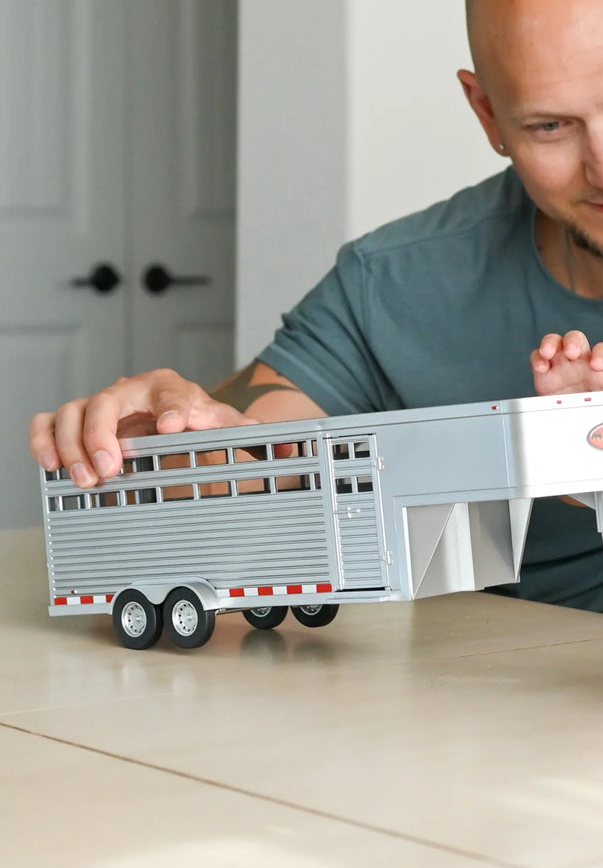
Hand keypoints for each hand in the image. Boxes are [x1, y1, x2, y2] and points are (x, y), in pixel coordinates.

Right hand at [29, 369, 253, 487]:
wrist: (171, 411)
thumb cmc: (195, 418)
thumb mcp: (223, 424)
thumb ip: (250, 435)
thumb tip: (292, 449)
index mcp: (173, 389)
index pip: (174, 394)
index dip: (174, 409)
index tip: (175, 428)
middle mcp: (132, 392)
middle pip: (109, 401)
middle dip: (107, 433)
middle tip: (113, 468)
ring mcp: (100, 404)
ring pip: (74, 411)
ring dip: (74, 445)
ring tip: (89, 478)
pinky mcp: (75, 419)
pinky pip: (48, 420)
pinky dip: (45, 439)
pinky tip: (52, 465)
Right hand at [530, 331, 602, 444]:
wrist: (576, 421)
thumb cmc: (597, 413)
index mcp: (600, 371)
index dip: (601, 355)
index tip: (596, 364)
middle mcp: (581, 362)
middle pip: (577, 340)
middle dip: (574, 342)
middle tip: (572, 353)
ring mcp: (561, 364)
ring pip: (556, 342)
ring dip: (552, 343)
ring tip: (548, 353)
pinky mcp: (545, 372)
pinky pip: (539, 357)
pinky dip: (537, 358)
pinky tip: (540, 367)